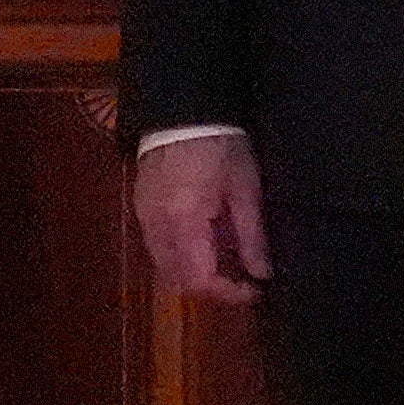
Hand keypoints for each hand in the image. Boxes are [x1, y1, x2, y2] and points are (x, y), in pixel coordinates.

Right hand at [130, 130, 274, 303]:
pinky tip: (205, 239)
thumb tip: (262, 274)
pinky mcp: (141, 209)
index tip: (255, 289)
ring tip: (226, 258)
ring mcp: (144, 218)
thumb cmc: (220, 144)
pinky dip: (182, 256)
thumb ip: (252, 236)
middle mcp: (156, 227)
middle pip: (178, 282)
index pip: (199, 280)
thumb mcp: (245, 188)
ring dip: (195, 274)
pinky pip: (159, 248)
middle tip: (241, 279)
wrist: (183, 110)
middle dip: (211, 289)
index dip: (228, 294)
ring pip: (165, 268)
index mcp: (184, 222)